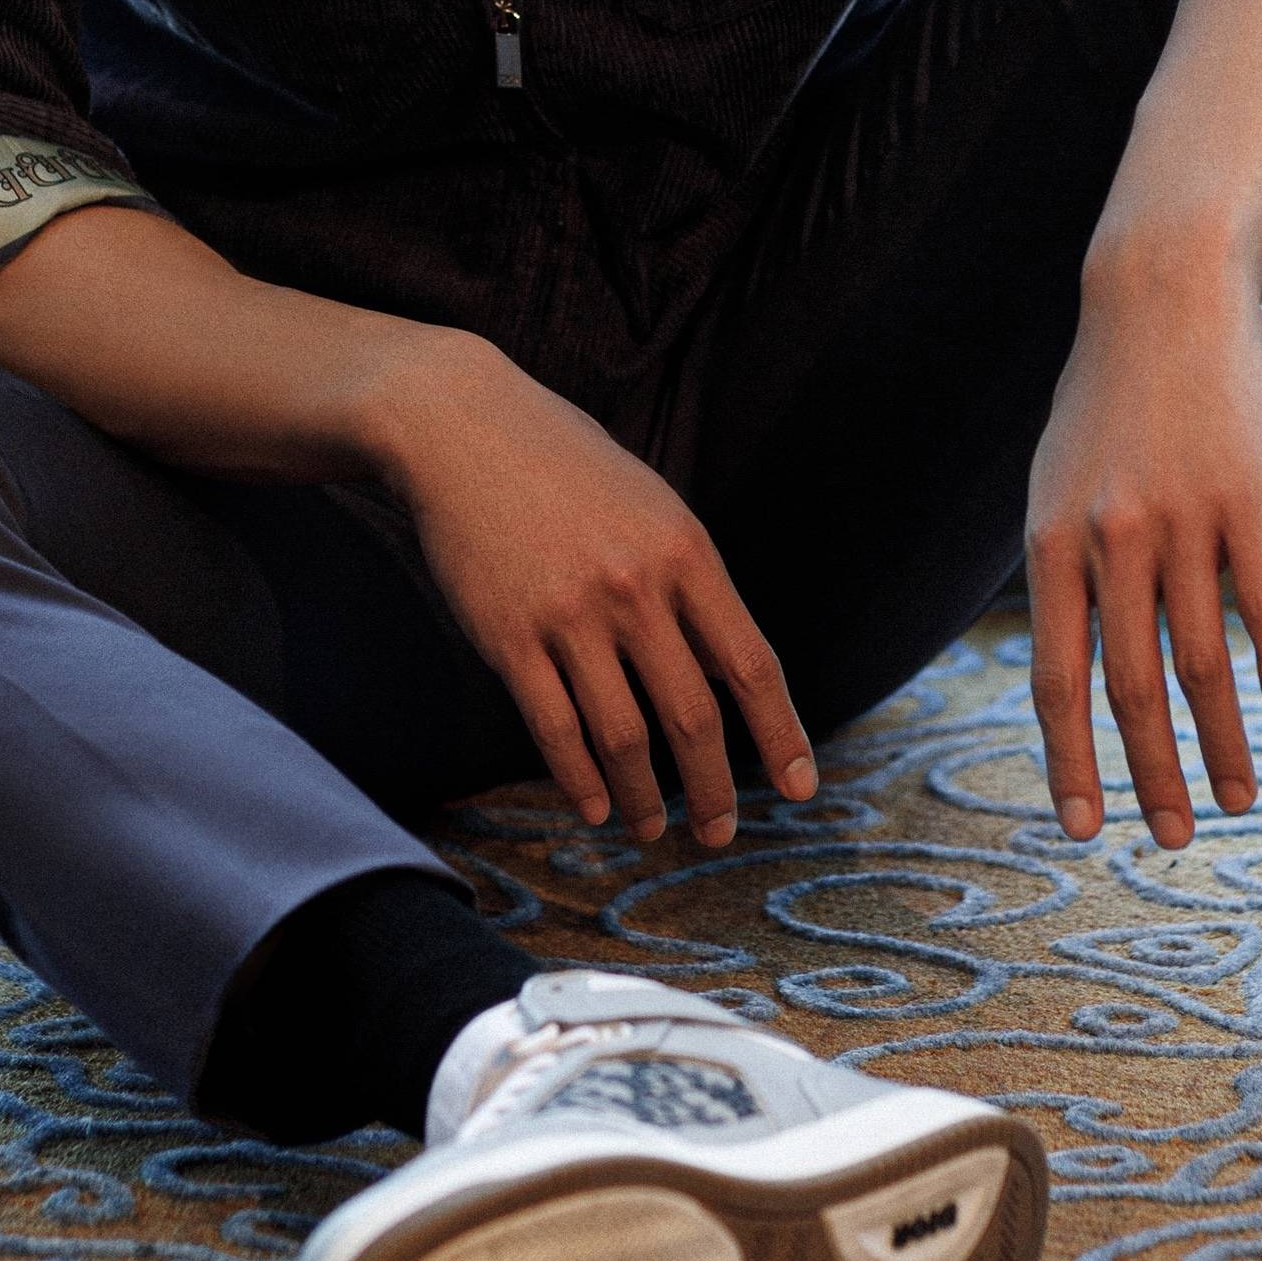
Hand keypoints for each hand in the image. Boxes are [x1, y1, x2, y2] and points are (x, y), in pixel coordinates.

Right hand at [386, 337, 817, 850]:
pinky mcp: (508, 636)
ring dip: (645, 798)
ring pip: (623, 736)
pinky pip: (554, 727)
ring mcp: (568, 615)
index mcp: (685, 552)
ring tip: (652, 829)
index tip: (798, 789)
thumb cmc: (568, 468)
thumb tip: (729, 673)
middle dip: (714, 790)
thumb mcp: (653, 508)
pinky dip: (580, 779)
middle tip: (722, 833)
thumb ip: (691, 585)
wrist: (463, 427)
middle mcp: (634, 588)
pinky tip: (596, 806)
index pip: (750, 665)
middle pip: (693, 717)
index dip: (780, 735)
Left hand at [1023, 236, 1261, 848]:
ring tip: (1239, 800)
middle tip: (1173, 841)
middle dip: (1151, 775)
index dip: (1069, 759)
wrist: (1161, 299)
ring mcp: (1184, 522)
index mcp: (1052, 543)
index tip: (1084, 829)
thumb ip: (1060, 570)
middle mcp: (1112, 540)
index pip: (1055, 677)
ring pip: (1204, 661)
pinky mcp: (1249, 503)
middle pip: (1133, 686)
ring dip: (1223, 744)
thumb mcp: (1055, 483)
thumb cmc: (1104, 400)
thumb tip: (1066, 663)